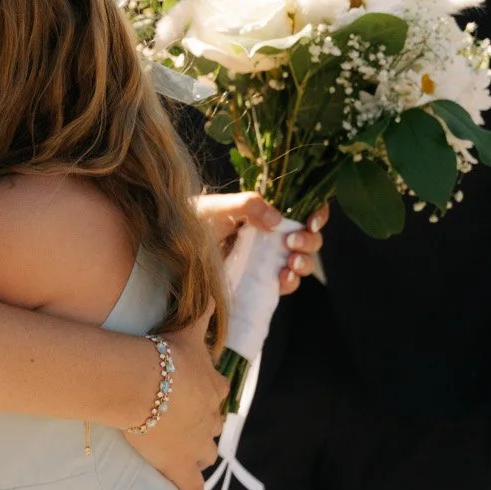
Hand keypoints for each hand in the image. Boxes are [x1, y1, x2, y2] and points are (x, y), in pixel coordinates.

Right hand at [125, 309, 228, 489]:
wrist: (144, 383)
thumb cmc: (164, 356)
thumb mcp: (188, 332)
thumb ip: (203, 315)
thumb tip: (214, 294)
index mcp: (213, 389)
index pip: (219, 395)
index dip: (210, 397)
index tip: (201, 397)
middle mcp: (211, 418)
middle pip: (214, 427)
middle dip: (205, 427)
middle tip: (188, 427)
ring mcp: (198, 445)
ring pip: (207, 454)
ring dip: (200, 456)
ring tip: (189, 458)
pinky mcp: (181, 466)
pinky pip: (191, 487)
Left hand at [193, 192, 327, 295]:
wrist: (172, 249)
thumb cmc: (194, 221)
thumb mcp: (219, 207)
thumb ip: (248, 205)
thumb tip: (277, 220)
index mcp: (267, 212)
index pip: (304, 208)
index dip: (318, 214)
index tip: (312, 222)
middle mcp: (272, 235)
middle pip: (310, 238)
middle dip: (309, 242)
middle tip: (292, 242)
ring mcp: (267, 259)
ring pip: (302, 262)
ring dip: (304, 263)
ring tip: (289, 264)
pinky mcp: (260, 281)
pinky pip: (285, 284)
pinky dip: (290, 282)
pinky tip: (282, 279)